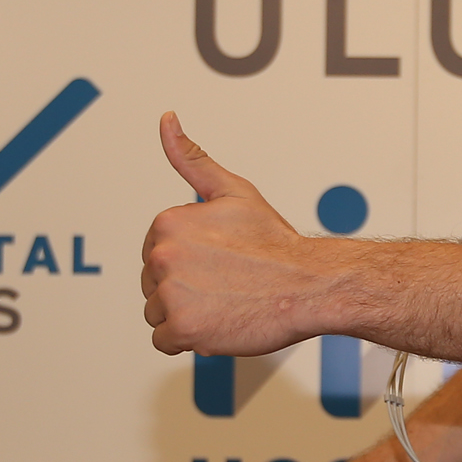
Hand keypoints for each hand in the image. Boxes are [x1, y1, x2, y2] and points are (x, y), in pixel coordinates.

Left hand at [141, 113, 326, 355]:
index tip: (217, 261)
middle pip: (152, 285)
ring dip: (185, 315)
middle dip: (183, 289)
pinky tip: (218, 322)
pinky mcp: (182, 329)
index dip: (186, 261)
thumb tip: (165, 120)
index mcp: (167, 223)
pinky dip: (188, 339)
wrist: (309, 284)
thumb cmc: (275, 241)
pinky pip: (163, 341)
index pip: (154, 253)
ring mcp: (170, 293)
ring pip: (156, 314)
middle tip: (225, 283)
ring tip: (223, 303)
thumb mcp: (233, 190)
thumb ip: (191, 159)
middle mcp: (161, 255)